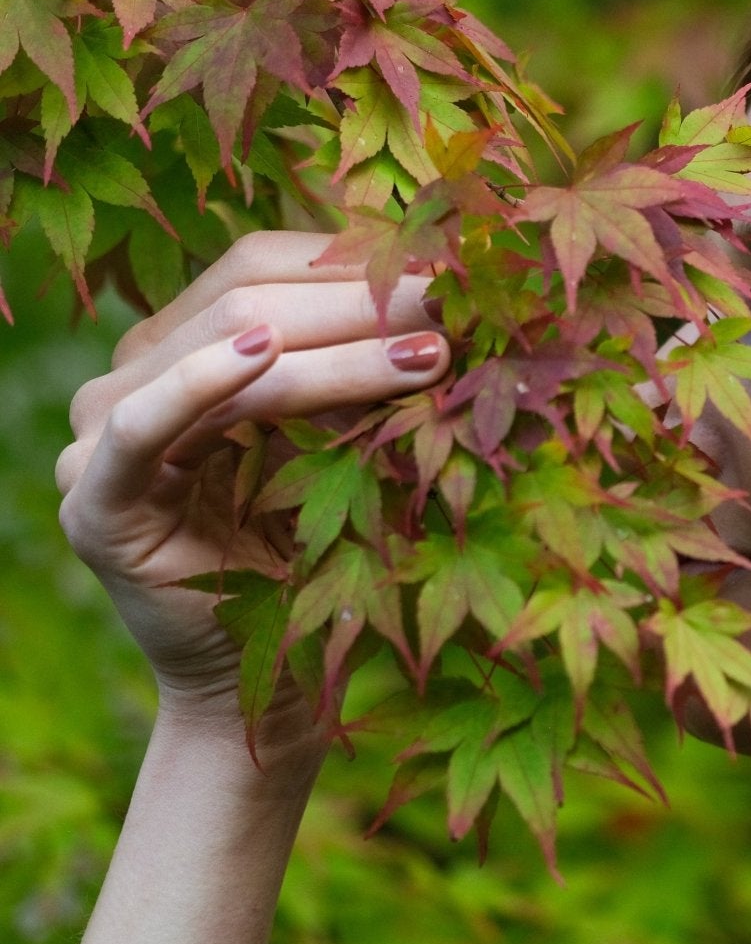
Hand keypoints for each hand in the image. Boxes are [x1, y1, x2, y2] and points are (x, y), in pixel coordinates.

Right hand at [54, 231, 449, 737]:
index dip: (360, 261)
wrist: (272, 682)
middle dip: (366, 298)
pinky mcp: (94, 498)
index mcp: (189, 343)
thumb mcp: (357, 442)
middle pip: (250, 293)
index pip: (265, 263)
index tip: (459, 273)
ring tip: (431, 352)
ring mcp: (102, 432)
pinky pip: (147, 423)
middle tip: (460, 303)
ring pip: (227, 345)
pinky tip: (263, 353)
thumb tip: (463, 293)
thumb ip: (375, 369)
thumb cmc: (330, 555)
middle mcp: (135, 372)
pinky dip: (203, 380)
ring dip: (340, 346)